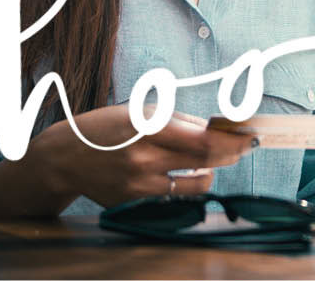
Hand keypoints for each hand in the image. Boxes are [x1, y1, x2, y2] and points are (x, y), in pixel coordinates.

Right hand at [25, 105, 256, 209]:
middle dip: (232, 153)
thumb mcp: (140, 113)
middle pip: (206, 161)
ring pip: (196, 184)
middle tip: (245, 146)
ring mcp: (140, 184)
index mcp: (149, 127)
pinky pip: (175, 196)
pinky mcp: (135, 202)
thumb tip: (216, 128)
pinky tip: (184, 173)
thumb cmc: (106, 128)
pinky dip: (186, 184)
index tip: (250, 135)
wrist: (64, 158)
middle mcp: (145, 157)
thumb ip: (179, 122)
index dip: (232, 140)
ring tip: (209, 160)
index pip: (204, 140)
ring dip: (211, 172)